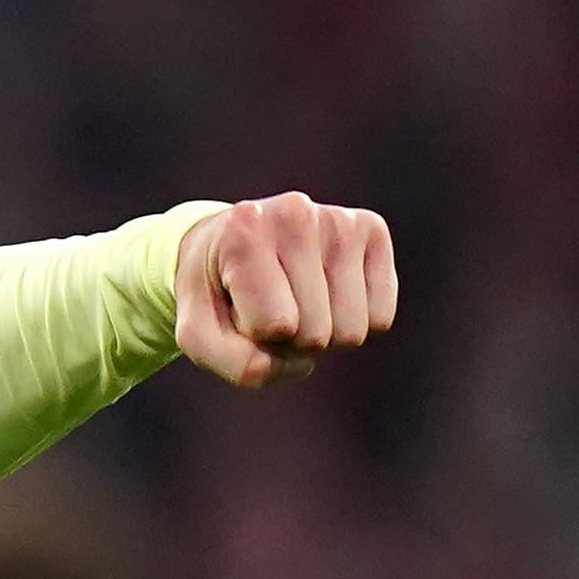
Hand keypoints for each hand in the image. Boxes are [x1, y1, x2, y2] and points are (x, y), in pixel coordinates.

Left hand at [174, 194, 396, 387]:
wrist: (229, 242)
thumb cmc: (214, 291)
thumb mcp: (198, 334)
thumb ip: (235, 363)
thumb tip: (302, 364)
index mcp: (243, 233)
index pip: (275, 327)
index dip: (256, 336)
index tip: (240, 309)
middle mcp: (295, 214)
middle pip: (316, 335)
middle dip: (289, 340)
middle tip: (269, 307)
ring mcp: (339, 219)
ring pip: (353, 331)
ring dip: (323, 333)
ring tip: (293, 298)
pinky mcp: (371, 228)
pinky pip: (381, 316)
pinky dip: (354, 319)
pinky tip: (325, 290)